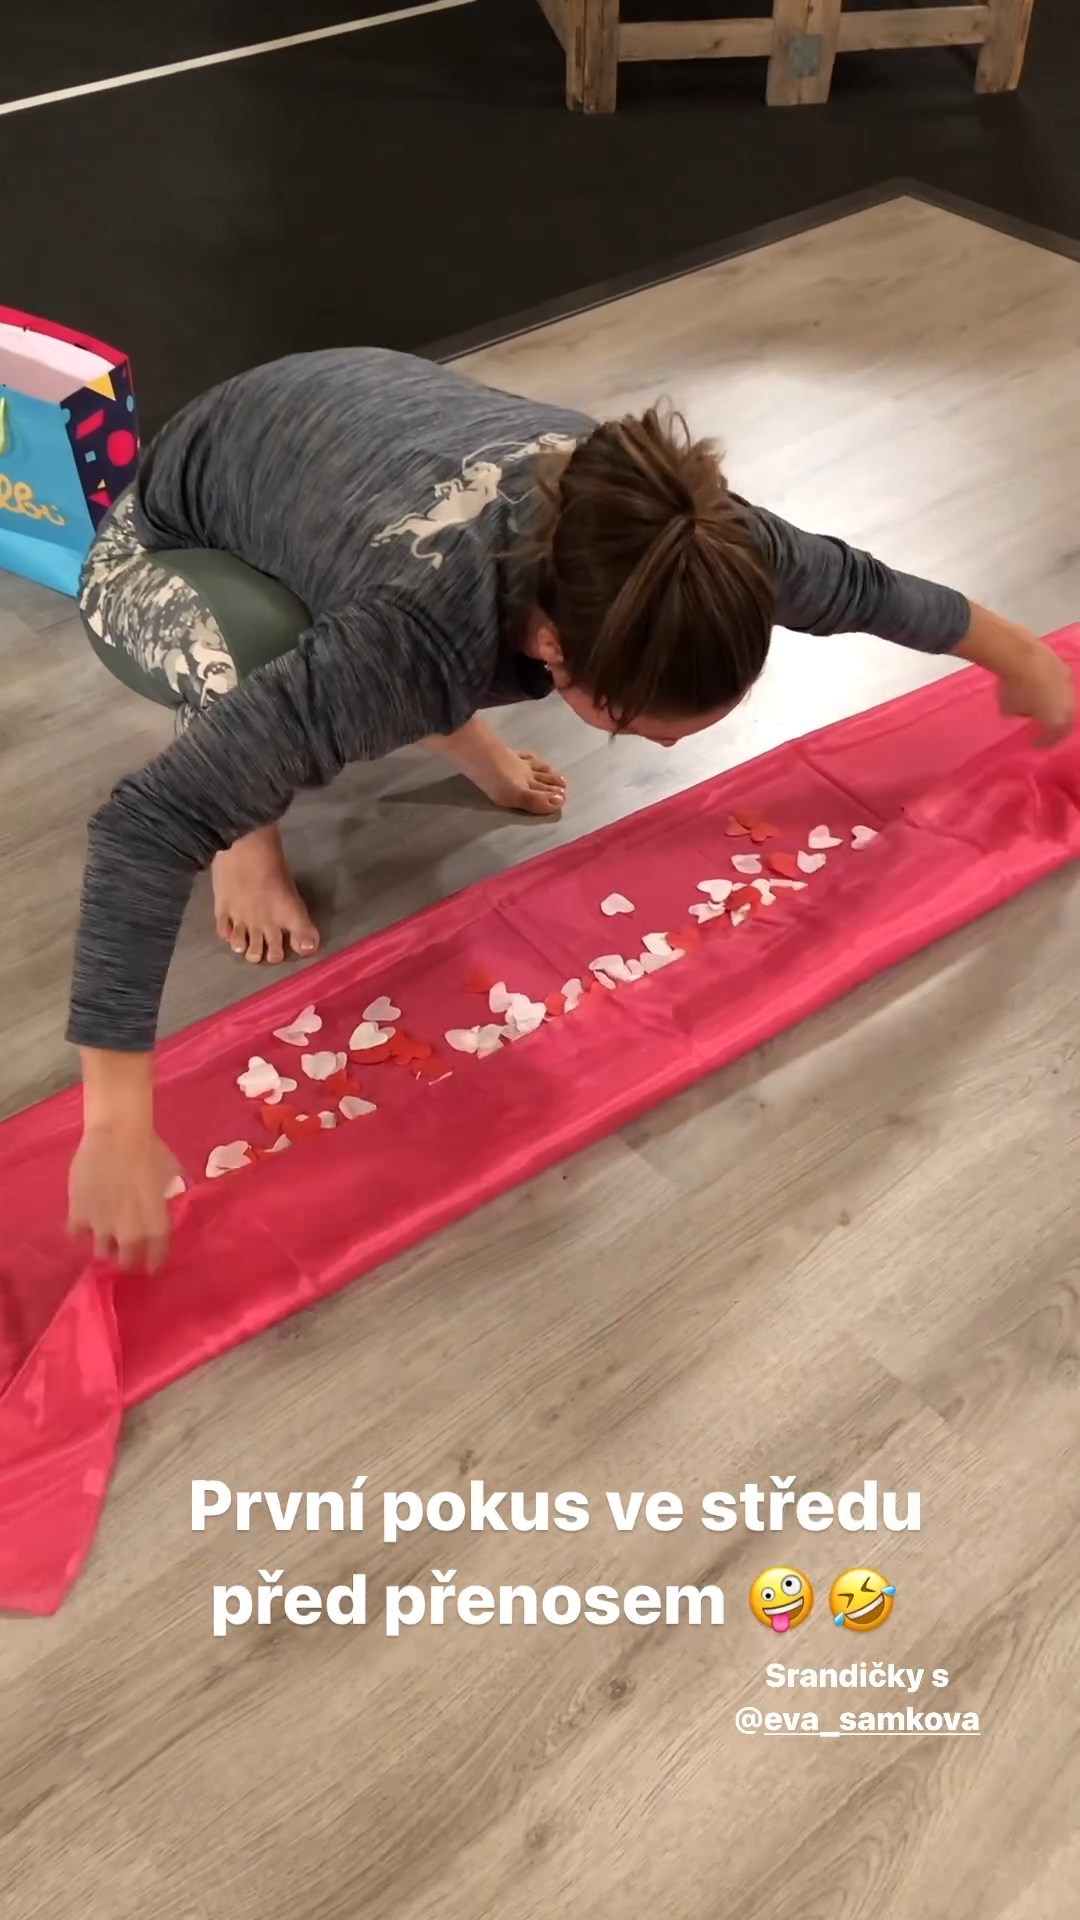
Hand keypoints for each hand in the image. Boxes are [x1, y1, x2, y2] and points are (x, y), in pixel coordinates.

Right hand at [68, 1125, 180, 1272]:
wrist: (117, 1135)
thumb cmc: (150, 1149)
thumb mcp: (170, 1174)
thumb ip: (168, 1193)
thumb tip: (168, 1197)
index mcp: (155, 1224)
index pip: (156, 1256)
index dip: (153, 1262)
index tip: (151, 1265)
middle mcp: (129, 1232)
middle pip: (125, 1262)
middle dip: (126, 1260)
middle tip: (124, 1252)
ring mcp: (101, 1226)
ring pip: (100, 1253)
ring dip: (104, 1246)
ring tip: (104, 1236)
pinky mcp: (77, 1216)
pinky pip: (76, 1234)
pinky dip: (80, 1231)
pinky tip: (83, 1222)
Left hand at [998, 640, 1075, 746]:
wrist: (1024, 656)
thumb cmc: (1015, 688)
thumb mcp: (1009, 708)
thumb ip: (1019, 713)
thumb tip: (1022, 709)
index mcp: (1056, 721)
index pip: (1052, 738)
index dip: (1043, 742)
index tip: (1036, 744)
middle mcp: (1068, 706)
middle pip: (1065, 721)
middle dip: (1056, 727)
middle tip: (1046, 729)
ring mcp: (1068, 687)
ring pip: (1066, 703)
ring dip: (1057, 707)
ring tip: (1045, 707)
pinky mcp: (1065, 669)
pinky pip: (1061, 686)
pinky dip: (1054, 691)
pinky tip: (1044, 687)